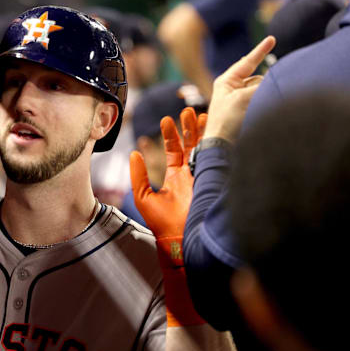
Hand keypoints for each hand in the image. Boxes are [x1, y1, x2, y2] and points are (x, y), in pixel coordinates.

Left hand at [130, 108, 205, 240]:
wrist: (179, 240)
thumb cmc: (160, 223)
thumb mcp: (143, 196)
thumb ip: (138, 175)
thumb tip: (133, 153)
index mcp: (175, 177)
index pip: (174, 150)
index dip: (171, 134)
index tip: (167, 119)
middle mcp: (190, 175)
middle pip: (192, 146)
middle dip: (190, 128)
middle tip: (189, 110)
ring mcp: (203, 177)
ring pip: (205, 149)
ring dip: (204, 133)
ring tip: (203, 114)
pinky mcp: (212, 181)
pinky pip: (216, 161)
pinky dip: (216, 146)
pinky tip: (215, 132)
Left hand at [204, 36, 275, 142]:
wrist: (222, 145)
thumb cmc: (226, 120)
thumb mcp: (241, 98)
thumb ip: (259, 86)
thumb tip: (273, 80)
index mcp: (226, 81)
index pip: (247, 63)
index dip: (260, 51)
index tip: (272, 39)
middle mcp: (234, 89)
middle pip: (258, 79)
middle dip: (264, 84)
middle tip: (257, 97)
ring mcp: (241, 101)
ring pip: (262, 90)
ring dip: (264, 96)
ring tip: (254, 110)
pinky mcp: (248, 111)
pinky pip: (262, 101)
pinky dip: (265, 103)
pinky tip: (261, 112)